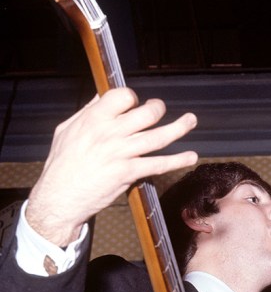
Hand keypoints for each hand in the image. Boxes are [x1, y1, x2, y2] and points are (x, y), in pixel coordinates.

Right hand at [26, 87, 197, 245]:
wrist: (60, 196)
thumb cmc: (62, 163)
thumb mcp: (68, 129)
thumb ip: (88, 112)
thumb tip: (103, 96)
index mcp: (93, 118)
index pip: (122, 96)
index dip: (132, 97)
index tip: (134, 103)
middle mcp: (109, 133)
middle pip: (145, 114)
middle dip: (158, 108)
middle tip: (161, 109)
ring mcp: (121, 153)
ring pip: (157, 137)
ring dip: (178, 128)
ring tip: (190, 120)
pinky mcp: (129, 172)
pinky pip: (159, 164)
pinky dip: (177, 160)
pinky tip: (190, 156)